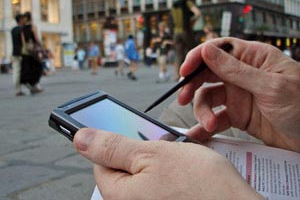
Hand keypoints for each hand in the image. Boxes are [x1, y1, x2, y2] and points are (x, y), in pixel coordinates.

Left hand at [74, 128, 262, 199]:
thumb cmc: (200, 183)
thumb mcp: (152, 154)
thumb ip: (113, 147)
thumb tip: (80, 139)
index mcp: (119, 195)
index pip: (100, 163)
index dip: (116, 143)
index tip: (130, 133)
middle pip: (123, 168)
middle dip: (141, 151)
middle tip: (161, 146)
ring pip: (143, 173)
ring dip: (157, 158)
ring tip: (178, 158)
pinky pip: (157, 182)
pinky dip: (167, 169)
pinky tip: (183, 167)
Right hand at [178, 37, 299, 151]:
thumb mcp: (270, 86)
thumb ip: (236, 70)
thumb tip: (206, 51)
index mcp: (252, 58)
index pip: (218, 49)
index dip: (198, 57)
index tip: (184, 71)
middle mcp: (242, 75)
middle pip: (207, 74)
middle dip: (192, 86)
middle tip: (183, 99)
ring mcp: (238, 95)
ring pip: (208, 98)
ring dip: (202, 111)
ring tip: (209, 125)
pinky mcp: (237, 115)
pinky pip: (215, 118)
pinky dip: (205, 126)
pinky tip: (199, 135)